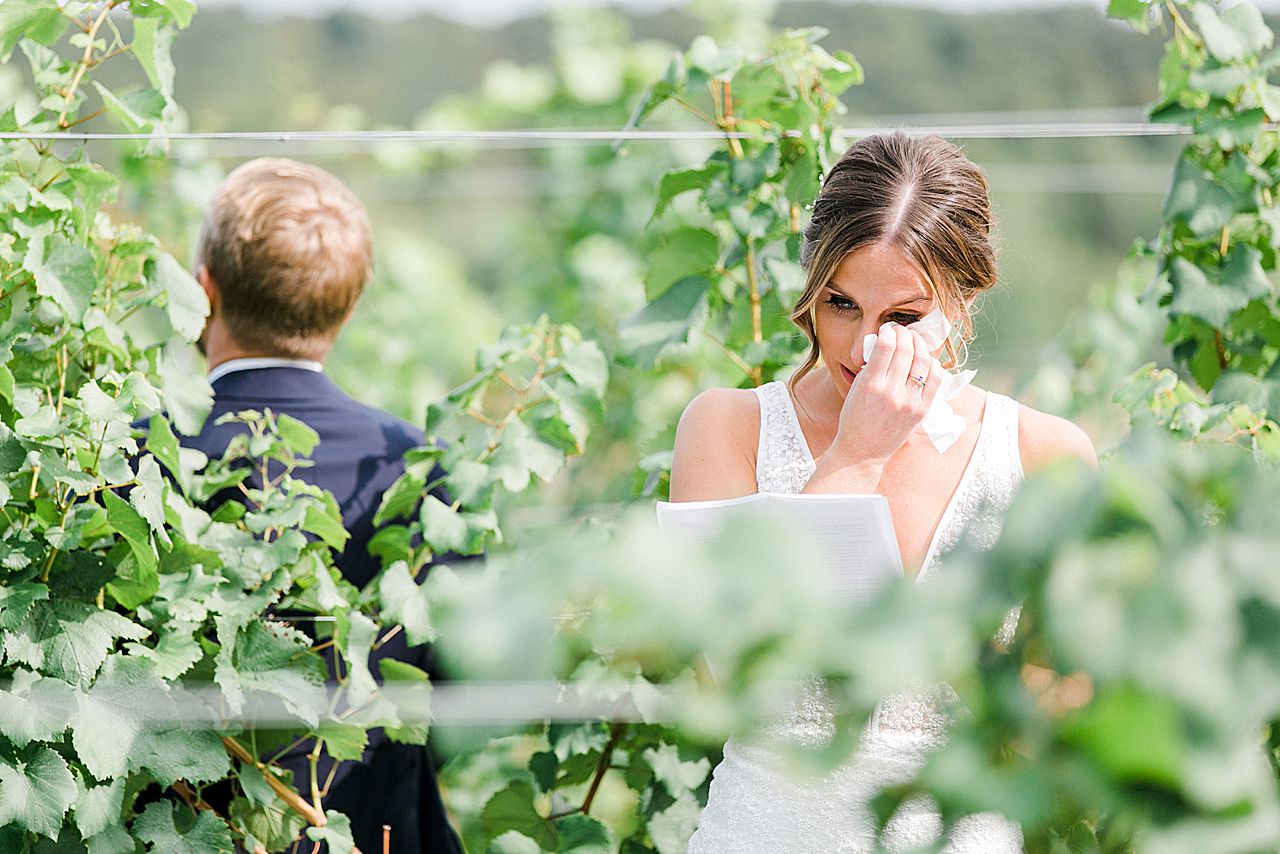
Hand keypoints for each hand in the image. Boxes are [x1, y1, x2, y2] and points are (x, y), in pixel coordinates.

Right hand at [828, 322, 943, 466]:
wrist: (863, 451)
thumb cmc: (855, 419)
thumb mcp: (855, 389)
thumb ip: (870, 366)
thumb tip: (886, 342)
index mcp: (870, 385)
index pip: (886, 346)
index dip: (888, 332)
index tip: (887, 330)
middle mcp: (892, 392)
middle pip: (906, 349)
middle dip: (904, 333)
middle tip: (901, 331)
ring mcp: (909, 402)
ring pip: (923, 360)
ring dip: (919, 344)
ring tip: (913, 340)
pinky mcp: (922, 410)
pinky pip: (936, 378)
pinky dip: (932, 363)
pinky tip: (924, 359)